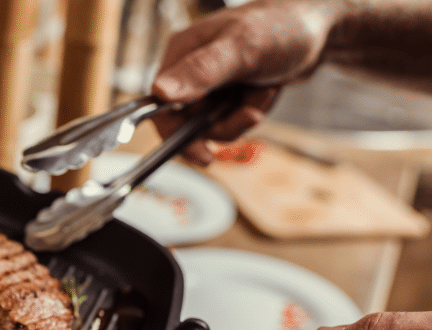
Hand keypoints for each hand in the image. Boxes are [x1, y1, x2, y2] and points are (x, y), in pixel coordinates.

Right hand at [150, 0, 338, 164]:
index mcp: (180, 53)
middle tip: (251, 115)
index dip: (176, 133)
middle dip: (223, 124)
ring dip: (241, 117)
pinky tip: (265, 91)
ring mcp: (208, 83)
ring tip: (264, 91)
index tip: (201, 153)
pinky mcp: (226, 92)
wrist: (321, 28)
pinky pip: (229, 119)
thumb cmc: (282, 27)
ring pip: (211, 125)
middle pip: (187, 122)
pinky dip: (250, 112)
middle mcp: (188, 69)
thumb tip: (160, 93)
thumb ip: (201, 72)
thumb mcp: (242, 49)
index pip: (159, 106)